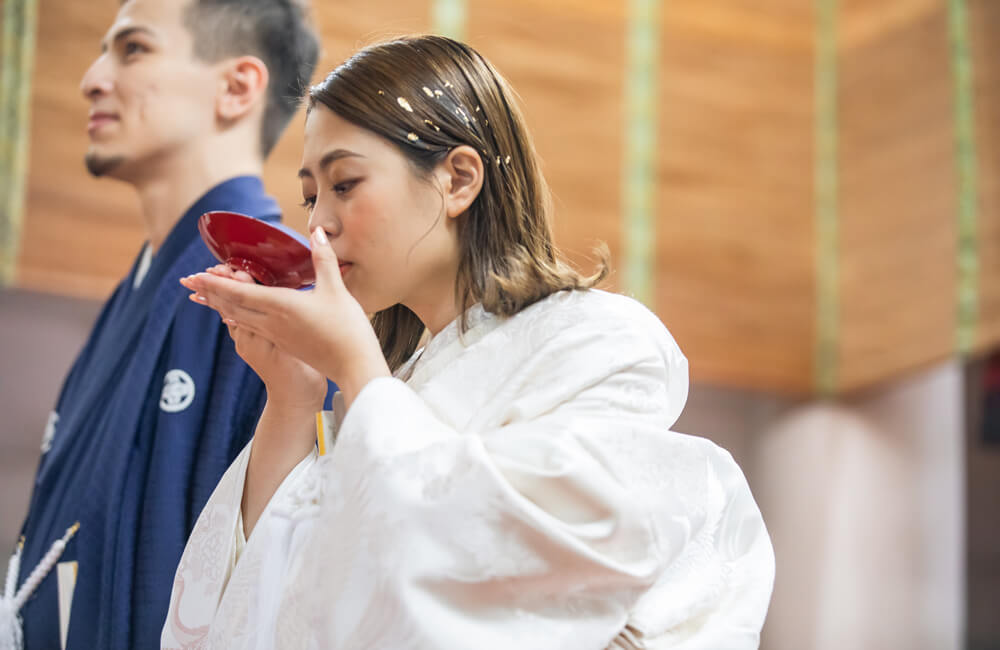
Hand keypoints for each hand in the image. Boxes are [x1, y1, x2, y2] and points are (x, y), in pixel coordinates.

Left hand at [180, 228, 390, 407]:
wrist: (352, 366)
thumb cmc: (346, 330)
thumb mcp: (336, 290)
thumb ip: (323, 259)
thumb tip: (317, 233)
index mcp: (281, 307)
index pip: (239, 292)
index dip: (215, 282)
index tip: (196, 275)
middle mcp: (271, 323)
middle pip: (231, 306)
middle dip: (209, 293)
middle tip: (190, 283)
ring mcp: (275, 336)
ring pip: (238, 319)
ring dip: (219, 306)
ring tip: (204, 297)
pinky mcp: (283, 344)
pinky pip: (249, 329)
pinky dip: (236, 319)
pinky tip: (233, 319)